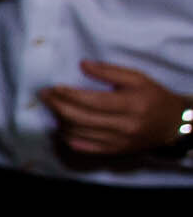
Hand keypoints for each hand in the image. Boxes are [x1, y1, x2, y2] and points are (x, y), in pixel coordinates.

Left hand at [40, 62, 189, 156]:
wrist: (172, 124)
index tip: (53, 87)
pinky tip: (61, 125)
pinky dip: (67, 136)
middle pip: (81, 118)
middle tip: (44, 95)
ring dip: (60, 120)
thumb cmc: (153, 97)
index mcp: (131, 104)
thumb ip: (109, 71)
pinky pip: (83, 147)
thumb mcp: (137, 78)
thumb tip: (82, 65)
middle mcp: (124, 126)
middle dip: (57, 106)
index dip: (69, 95)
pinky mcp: (113, 151)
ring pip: (79, 133)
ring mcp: (118, 142)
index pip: (92, 101)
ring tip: (52, 107)